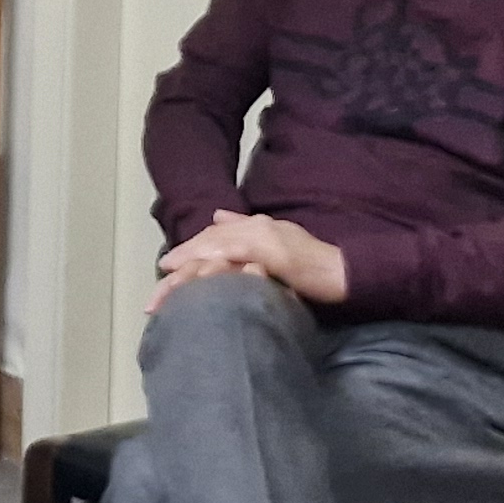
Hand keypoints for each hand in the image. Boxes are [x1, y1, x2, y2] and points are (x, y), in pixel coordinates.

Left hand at [148, 209, 346, 313]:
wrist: (345, 271)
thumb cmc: (313, 264)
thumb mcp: (277, 243)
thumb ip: (246, 229)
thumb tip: (218, 217)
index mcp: (254, 225)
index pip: (213, 237)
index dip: (188, 251)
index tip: (167, 267)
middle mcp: (255, 226)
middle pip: (209, 242)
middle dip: (182, 261)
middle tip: (159, 284)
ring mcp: (265, 236)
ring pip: (218, 248)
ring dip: (191, 266)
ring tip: (169, 285)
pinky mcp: (275, 252)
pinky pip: (240, 256)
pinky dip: (218, 262)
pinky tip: (201, 275)